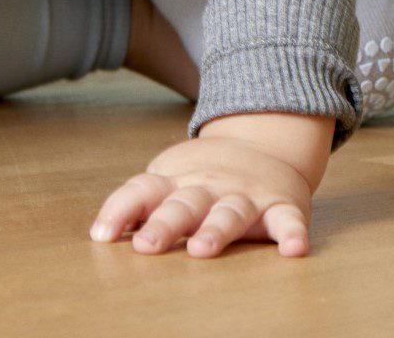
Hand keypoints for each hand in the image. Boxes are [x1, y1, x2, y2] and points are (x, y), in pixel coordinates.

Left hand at [90, 130, 317, 258]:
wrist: (262, 142)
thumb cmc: (203, 178)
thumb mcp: (169, 182)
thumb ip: (141, 205)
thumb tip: (100, 234)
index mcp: (177, 182)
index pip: (143, 190)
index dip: (120, 209)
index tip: (101, 235)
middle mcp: (209, 186)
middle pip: (184, 204)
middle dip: (165, 224)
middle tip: (146, 245)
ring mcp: (245, 194)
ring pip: (229, 212)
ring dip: (216, 230)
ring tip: (201, 249)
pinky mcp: (281, 205)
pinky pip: (288, 220)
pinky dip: (292, 233)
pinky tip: (293, 249)